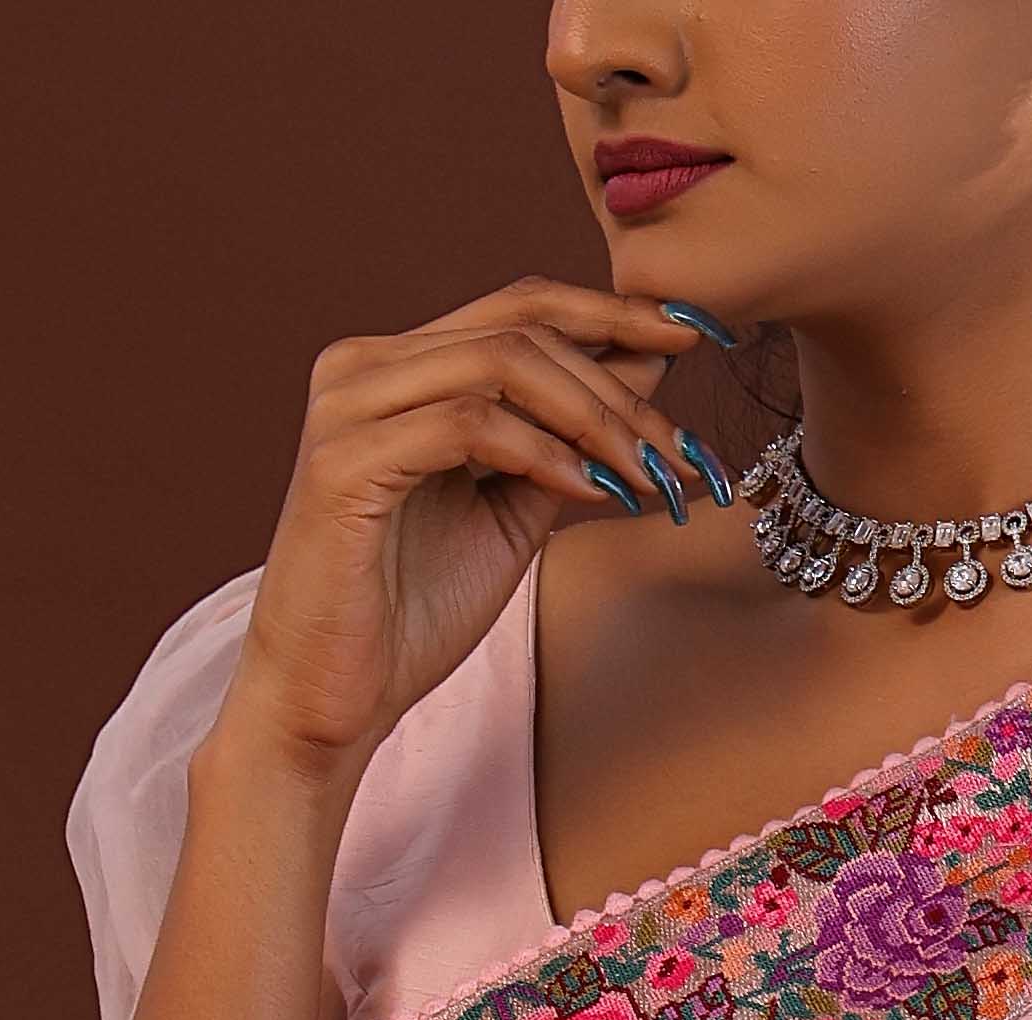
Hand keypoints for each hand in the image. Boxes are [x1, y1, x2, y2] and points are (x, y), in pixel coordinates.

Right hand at [217, 279, 717, 788]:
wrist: (332, 699)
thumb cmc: (413, 614)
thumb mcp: (513, 515)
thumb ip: (566, 443)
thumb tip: (647, 375)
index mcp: (402, 369)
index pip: (520, 307)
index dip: (614, 312)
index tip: (698, 332)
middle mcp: (367, 367)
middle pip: (520, 325)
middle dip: (621, 382)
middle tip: (683, 449)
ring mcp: (349, 407)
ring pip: (501, 363)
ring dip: (594, 418)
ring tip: (648, 476)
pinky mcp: (343, 461)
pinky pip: (468, 424)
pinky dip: (542, 453)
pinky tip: (588, 493)